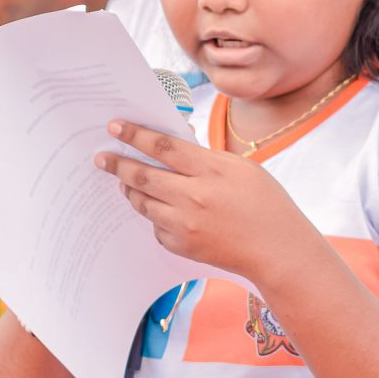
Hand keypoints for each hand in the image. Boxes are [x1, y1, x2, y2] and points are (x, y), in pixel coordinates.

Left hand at [94, 120, 321, 287]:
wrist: (277, 250)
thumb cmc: (265, 203)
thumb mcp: (241, 167)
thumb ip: (204, 157)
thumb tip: (171, 145)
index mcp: (211, 171)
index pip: (162, 147)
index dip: (135, 135)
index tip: (114, 127)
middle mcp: (193, 198)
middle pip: (142, 176)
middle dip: (117, 164)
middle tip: (101, 157)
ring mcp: (185, 225)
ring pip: (143, 203)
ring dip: (130, 189)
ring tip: (123, 181)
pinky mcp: (182, 247)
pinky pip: (156, 227)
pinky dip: (155, 215)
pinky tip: (160, 209)